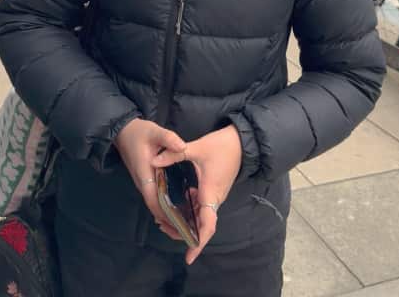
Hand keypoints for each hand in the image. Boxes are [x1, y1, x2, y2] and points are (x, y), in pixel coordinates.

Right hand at [114, 119, 186, 234]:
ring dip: (168, 212)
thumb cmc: (138, 132)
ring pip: (155, 202)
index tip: (180, 222)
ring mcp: (144, 182)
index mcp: (144, 174)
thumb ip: (168, 139)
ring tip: (187, 222)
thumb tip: (181, 146)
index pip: (154, 199)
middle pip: (155, 205)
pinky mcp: (147, 180)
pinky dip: (166, 204)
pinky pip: (156, 196)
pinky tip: (180, 207)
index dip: (166, 212)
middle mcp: (143, 182)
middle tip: (188, 227)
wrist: (123, 132)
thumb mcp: (154, 131)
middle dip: (170, 217)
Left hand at [152, 125, 242, 264]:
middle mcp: (215, 198)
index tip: (188, 257)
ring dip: (185, 222)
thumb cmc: (223, 145)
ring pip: (201, 217)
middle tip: (162, 227)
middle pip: (202, 225)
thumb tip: (154, 160)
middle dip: (184, 233)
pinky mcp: (215, 191)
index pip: (207, 224)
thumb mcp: (198, 147)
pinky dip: (190, 212)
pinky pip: (203, 208)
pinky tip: (177, 205)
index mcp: (211, 193)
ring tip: (164, 219)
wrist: (243, 140)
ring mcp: (216, 195)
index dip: (198, 242)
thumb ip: (175, 154)